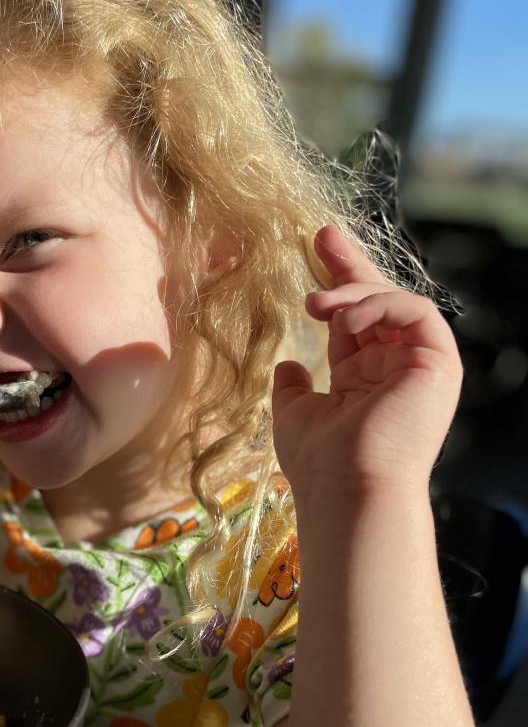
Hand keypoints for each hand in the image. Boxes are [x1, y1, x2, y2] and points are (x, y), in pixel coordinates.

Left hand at [271, 225, 462, 498]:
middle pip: (379, 302)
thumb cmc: (321, 464)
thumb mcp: (296, 415)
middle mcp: (397, 369)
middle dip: (350, 265)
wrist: (349, 490)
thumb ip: (294, 387)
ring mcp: (421, 366)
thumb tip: (287, 365)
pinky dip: (380, 306)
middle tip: (321, 235)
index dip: (336, 288)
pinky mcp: (439, 363)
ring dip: (353, 292)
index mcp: (366, 379)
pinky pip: (417, 311)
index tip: (311, 257)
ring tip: (315, 304)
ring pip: (396, 302)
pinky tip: (344, 320)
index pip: (354, 321)